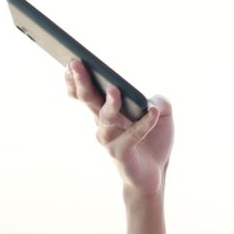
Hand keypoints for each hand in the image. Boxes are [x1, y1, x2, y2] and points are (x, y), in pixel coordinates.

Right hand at [65, 59, 173, 196]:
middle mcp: (104, 123)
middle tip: (75, 64)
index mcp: (107, 110)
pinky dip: (144, 124)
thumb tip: (150, 102)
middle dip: (81, 81)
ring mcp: (110, 139)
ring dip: (110, 103)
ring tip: (115, 89)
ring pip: (105, 118)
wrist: (155, 173)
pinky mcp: (121, 153)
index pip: (86, 92)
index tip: (71, 61)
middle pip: (88, 99)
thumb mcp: (162, 112)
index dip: (76, 78)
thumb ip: (158, 100)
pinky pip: (132, 136)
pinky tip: (153, 112)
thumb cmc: (154, 139)